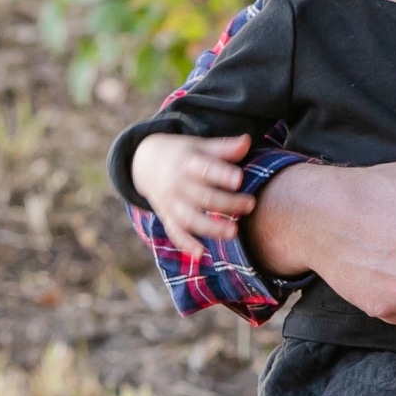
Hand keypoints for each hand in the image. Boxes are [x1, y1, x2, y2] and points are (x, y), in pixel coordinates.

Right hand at [128, 131, 255, 241]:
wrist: (145, 162)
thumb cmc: (183, 154)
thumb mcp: (199, 145)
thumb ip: (223, 148)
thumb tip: (247, 141)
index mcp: (186, 163)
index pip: (204, 169)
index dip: (221, 174)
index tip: (239, 179)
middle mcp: (177, 184)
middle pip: (202, 196)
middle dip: (226, 203)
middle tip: (250, 205)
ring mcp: (171, 203)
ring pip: (190, 218)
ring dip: (210, 227)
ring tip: (233, 232)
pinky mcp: (167, 217)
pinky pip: (175, 232)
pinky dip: (185, 244)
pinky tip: (200, 254)